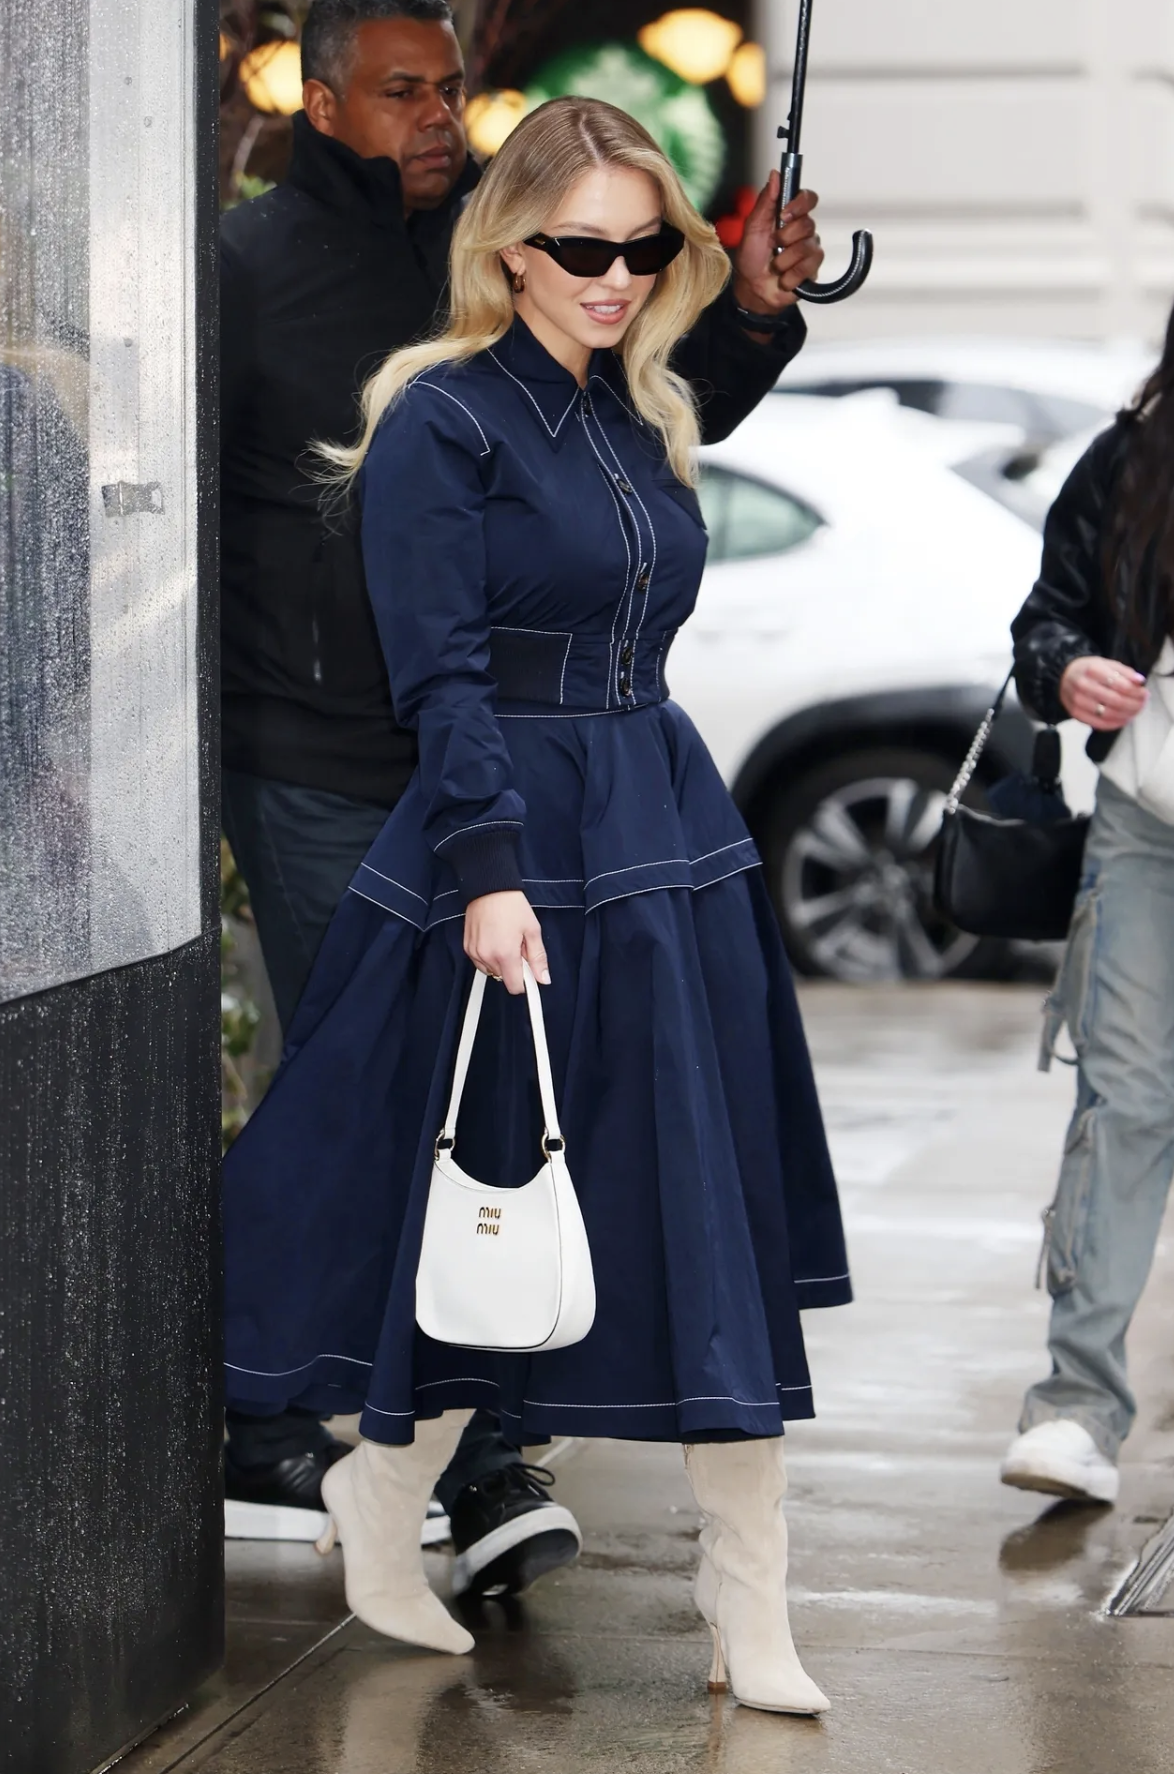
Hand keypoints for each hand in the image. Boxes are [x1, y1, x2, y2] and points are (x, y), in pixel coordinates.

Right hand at [464, 890, 549, 995]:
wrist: (489, 888)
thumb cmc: (511, 905)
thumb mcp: (532, 930)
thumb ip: (538, 958)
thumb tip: (543, 978)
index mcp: (505, 954)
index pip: (515, 987)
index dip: (525, 982)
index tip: (529, 974)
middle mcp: (487, 956)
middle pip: (504, 978)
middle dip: (513, 968)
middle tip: (518, 946)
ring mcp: (475, 953)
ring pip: (492, 971)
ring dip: (501, 962)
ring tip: (505, 940)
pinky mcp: (467, 948)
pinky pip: (481, 963)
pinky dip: (489, 956)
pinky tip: (494, 940)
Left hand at [731, 173, 823, 319]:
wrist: (752, 288)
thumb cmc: (751, 257)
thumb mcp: (753, 226)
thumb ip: (765, 201)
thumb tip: (775, 174)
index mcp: (790, 216)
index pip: (808, 198)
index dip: (801, 203)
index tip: (784, 213)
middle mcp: (803, 230)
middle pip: (808, 223)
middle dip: (786, 237)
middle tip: (773, 246)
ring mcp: (810, 250)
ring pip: (808, 246)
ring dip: (785, 259)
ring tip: (775, 267)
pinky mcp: (813, 270)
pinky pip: (809, 266)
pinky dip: (791, 275)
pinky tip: (783, 279)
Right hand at [1059, 656, 1147, 729]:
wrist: (1065, 676)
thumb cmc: (1090, 670)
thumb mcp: (1107, 664)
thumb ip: (1125, 672)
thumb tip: (1140, 681)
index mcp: (1092, 669)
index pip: (1119, 684)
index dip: (1135, 692)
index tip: (1144, 693)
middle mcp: (1082, 685)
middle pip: (1115, 700)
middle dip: (1133, 704)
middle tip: (1142, 704)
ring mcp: (1077, 701)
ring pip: (1108, 714)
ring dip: (1126, 715)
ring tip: (1135, 712)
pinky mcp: (1075, 714)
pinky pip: (1098, 723)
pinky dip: (1114, 724)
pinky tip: (1123, 720)